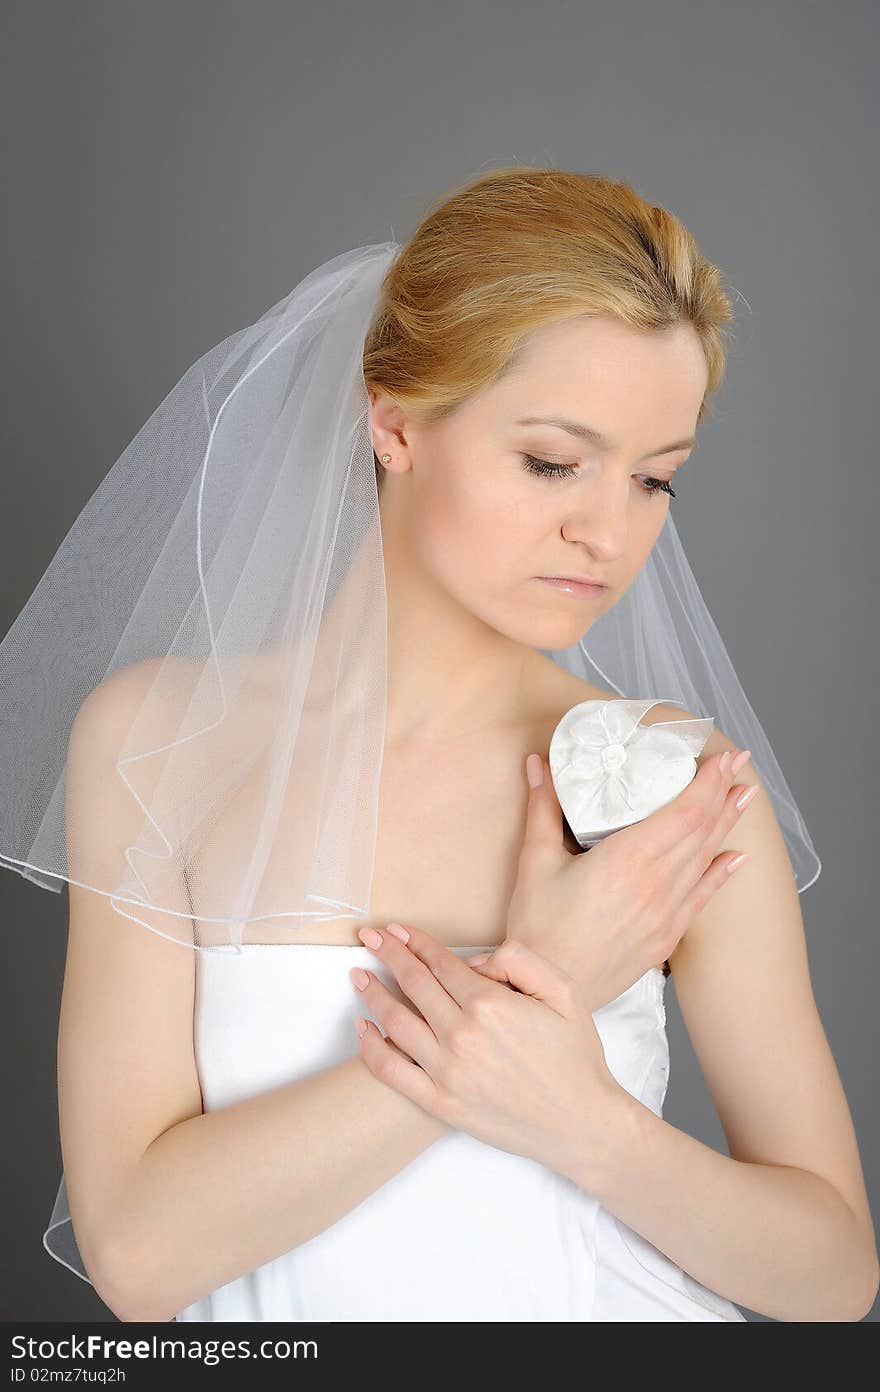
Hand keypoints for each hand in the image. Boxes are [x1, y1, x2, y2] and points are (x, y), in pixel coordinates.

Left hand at [350, 920, 620, 1172]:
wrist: (581, 1124)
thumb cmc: (575, 1056)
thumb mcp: (564, 992)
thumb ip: (521, 961)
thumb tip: (477, 961)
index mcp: (491, 1004)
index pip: (439, 962)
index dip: (414, 941)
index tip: (394, 929)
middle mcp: (463, 1034)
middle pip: (412, 983)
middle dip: (386, 954)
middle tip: (367, 937)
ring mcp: (448, 1071)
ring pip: (395, 1021)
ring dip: (371, 993)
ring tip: (357, 975)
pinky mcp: (441, 1103)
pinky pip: (393, 1072)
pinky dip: (371, 1048)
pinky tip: (362, 1028)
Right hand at [474, 746, 757, 1012]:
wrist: (545, 992)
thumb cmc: (538, 929)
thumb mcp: (534, 862)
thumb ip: (543, 809)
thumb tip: (539, 765)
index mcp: (626, 859)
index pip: (682, 811)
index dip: (706, 782)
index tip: (721, 757)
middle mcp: (655, 884)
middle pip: (701, 830)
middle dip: (722, 792)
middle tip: (739, 763)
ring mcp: (665, 913)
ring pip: (705, 859)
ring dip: (728, 824)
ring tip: (746, 796)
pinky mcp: (665, 937)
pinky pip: (702, 898)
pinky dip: (721, 874)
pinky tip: (736, 857)